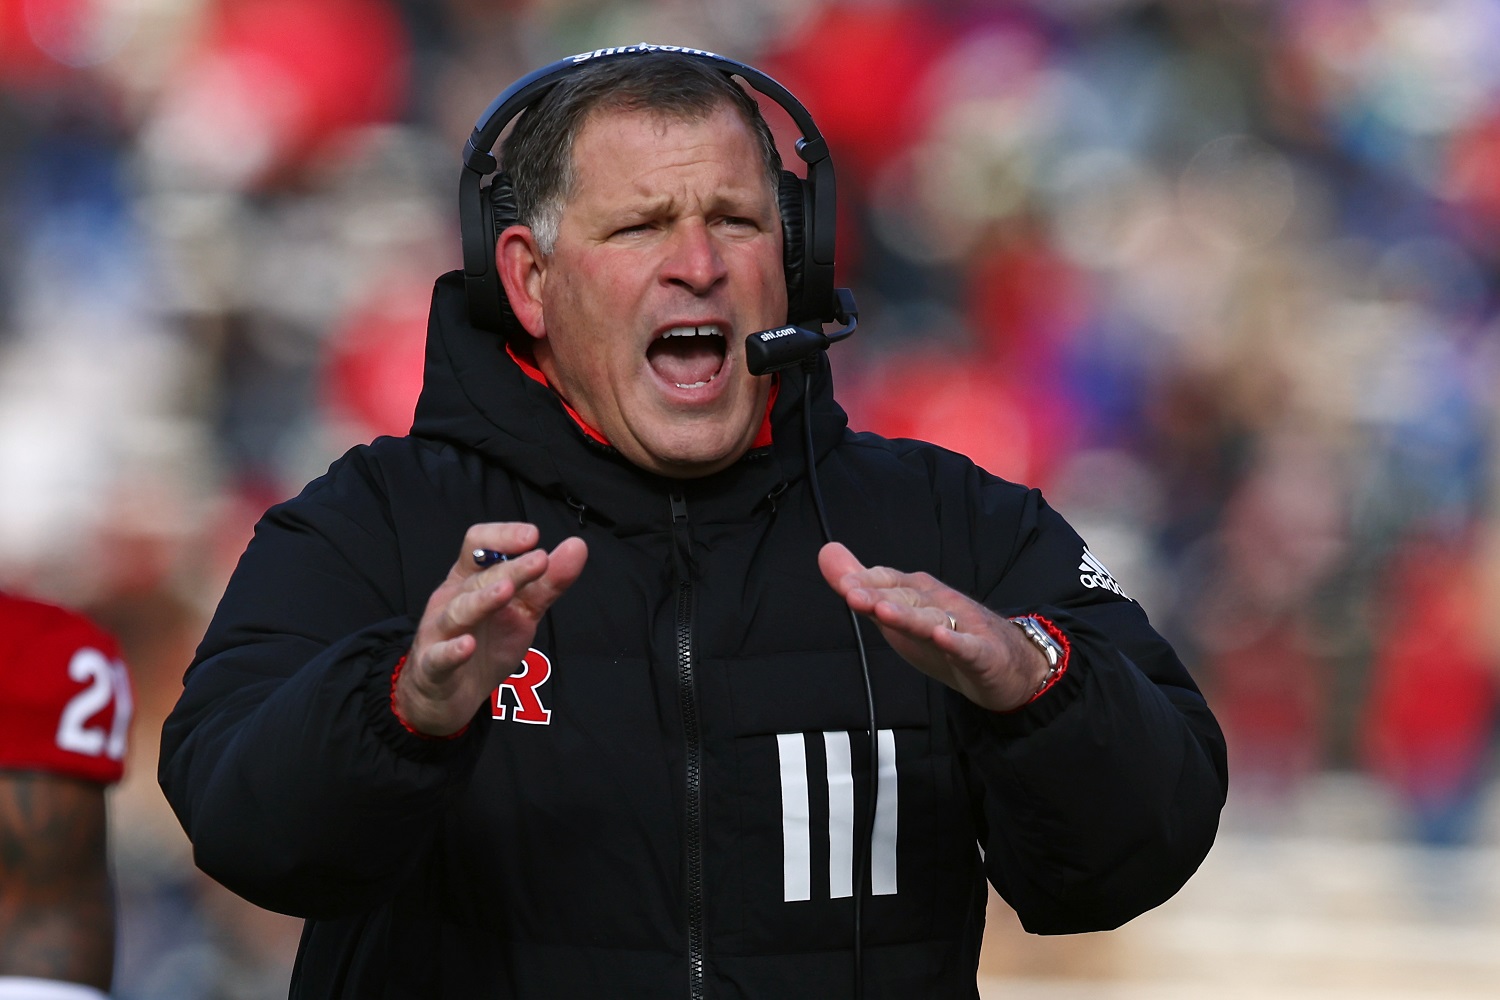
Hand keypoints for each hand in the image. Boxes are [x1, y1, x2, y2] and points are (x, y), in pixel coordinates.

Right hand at [396, 523, 587, 735]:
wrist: (449, 695)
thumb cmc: (486, 643)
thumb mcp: (522, 610)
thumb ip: (548, 582)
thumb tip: (577, 546)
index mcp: (470, 579)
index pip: (479, 545)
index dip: (502, 536)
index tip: (534, 535)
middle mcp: (452, 599)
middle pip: (479, 577)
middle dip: (510, 569)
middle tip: (539, 560)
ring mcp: (440, 632)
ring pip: (458, 611)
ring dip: (482, 600)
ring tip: (506, 591)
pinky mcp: (433, 667)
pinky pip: (439, 657)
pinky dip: (452, 651)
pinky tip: (467, 646)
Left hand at [818, 542, 1049, 711]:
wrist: (1009, 666)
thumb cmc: (948, 634)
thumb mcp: (898, 613)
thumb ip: (863, 586)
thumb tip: (826, 553)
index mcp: (919, 595)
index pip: (890, 581)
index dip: (867, 582)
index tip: (842, 583)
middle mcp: (940, 604)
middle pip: (906, 599)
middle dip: (878, 595)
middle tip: (851, 593)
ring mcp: (963, 627)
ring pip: (933, 620)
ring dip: (909, 616)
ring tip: (884, 613)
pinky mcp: (983, 654)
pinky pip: (968, 647)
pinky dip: (955, 642)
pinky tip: (941, 637)